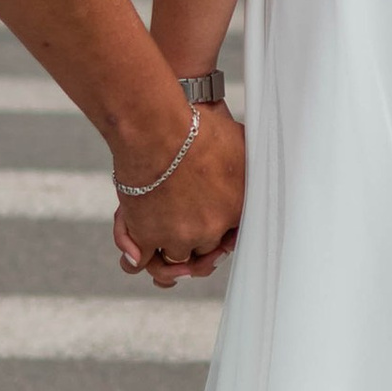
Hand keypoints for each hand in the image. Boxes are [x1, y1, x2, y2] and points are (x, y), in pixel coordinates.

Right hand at [114, 105, 243, 285]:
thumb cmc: (196, 127)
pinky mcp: (146, 237)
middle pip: (204, 252)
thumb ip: (245, 159)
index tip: (214, 236)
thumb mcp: (238, 140)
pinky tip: (137, 254)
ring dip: (166, 254)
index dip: (221, 237)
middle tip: (183, 235)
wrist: (158, 130)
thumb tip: (255, 153)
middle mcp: (211, 231)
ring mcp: (179, 238)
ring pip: (174, 260)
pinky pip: (139, 263)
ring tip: (159, 243)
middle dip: (194, 244)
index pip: (234, 238)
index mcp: (238, 210)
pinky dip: (136, 260)